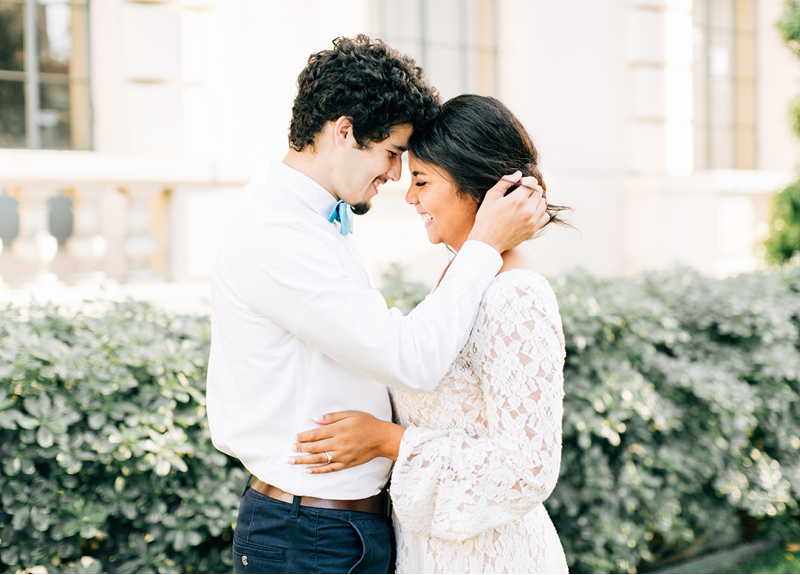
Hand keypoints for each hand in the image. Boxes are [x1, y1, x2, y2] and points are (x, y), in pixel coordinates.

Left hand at [289, 411, 405, 473]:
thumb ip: (332, 417)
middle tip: (290, 449)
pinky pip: (329, 469)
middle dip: (300, 448)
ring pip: (319, 459)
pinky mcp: (346, 464)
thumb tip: (315, 419)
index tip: (295, 438)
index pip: (316, 434)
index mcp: (338, 430)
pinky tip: (308, 471)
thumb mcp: (351, 414)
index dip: (304, 437)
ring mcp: (342, 456)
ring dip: (303, 460)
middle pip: (315, 448)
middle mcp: (338, 444)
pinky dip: (317, 470)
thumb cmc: (367, 423)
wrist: (382, 438)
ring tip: (292, 461)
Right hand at [468, 171, 549, 252]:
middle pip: (539, 191)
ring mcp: (532, 221)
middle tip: (520, 194)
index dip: (525, 180)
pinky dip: (540, 212)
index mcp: (516, 200)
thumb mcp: (491, 196)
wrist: (487, 242)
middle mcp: (527, 210)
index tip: (518, 185)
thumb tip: (518, 174)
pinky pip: (545, 216)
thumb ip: (505, 182)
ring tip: (525, 204)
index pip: (532, 182)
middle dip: (530, 190)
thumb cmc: (486, 218)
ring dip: (536, 200)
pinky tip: (530, 213)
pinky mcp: (533, 229)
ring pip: (543, 203)